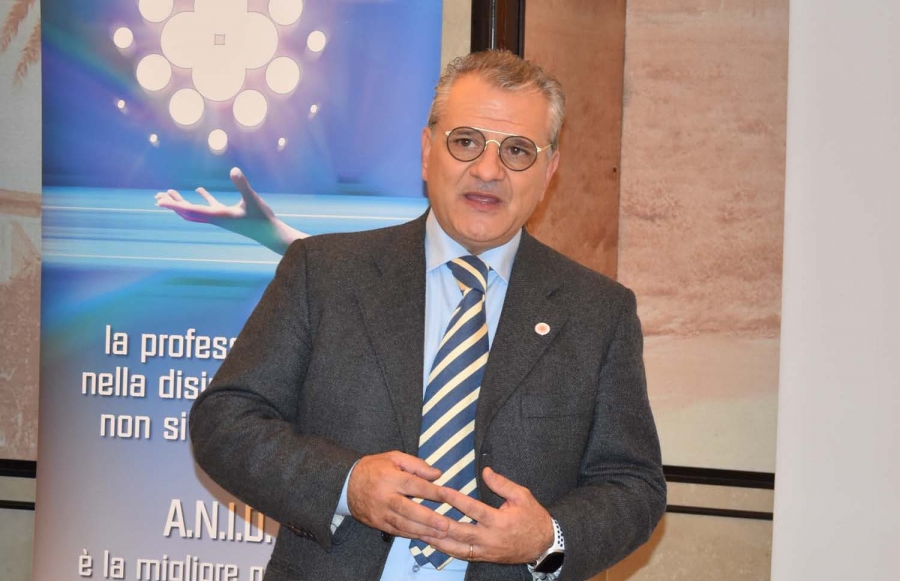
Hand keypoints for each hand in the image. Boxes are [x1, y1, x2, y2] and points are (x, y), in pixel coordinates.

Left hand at [155, 167, 305, 253]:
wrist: (271, 234)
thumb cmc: (263, 219)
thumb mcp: (253, 200)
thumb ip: (242, 185)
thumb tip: (234, 170)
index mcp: (218, 215)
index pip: (191, 211)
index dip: (174, 205)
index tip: (160, 202)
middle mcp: (216, 218)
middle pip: (188, 213)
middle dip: (172, 205)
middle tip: (157, 197)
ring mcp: (221, 217)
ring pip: (196, 210)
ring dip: (182, 203)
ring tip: (169, 193)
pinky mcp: (228, 214)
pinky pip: (209, 206)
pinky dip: (201, 198)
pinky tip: (198, 190)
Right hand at [347, 451, 451, 540]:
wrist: (345, 484)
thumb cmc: (374, 468)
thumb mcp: (393, 457)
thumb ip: (416, 464)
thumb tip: (437, 474)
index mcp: (389, 477)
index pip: (414, 485)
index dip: (432, 491)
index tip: (449, 496)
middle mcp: (384, 497)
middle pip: (408, 509)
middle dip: (428, 519)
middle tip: (445, 525)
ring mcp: (380, 512)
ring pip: (403, 524)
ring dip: (423, 530)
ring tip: (440, 534)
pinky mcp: (377, 523)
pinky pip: (396, 531)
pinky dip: (411, 534)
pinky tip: (425, 536)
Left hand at [421, 467, 553, 563]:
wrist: (544, 545)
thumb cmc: (533, 517)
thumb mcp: (522, 496)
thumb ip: (502, 484)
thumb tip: (485, 471)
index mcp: (500, 521)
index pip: (474, 509)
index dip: (456, 499)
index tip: (441, 490)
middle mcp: (490, 538)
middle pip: (460, 532)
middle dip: (439, 524)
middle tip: (422, 516)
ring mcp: (486, 550)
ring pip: (457, 548)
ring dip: (438, 541)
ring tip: (421, 532)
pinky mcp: (485, 558)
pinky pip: (463, 556)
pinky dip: (447, 551)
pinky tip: (435, 544)